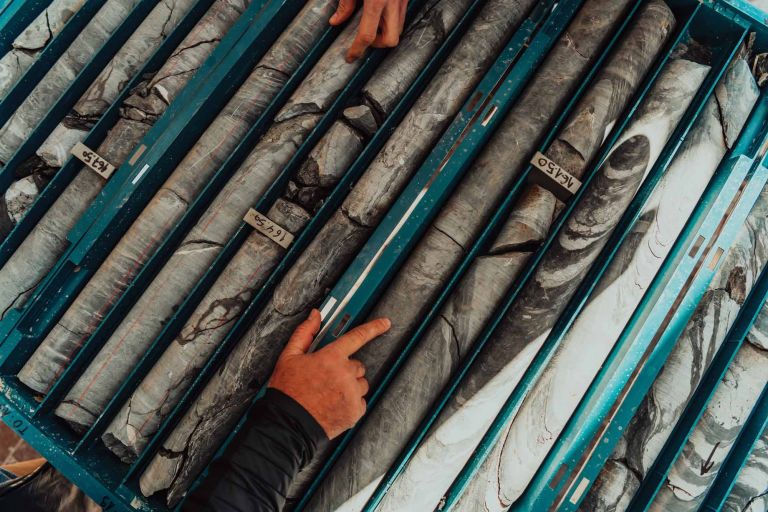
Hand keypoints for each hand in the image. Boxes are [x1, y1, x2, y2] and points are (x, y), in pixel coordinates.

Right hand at [268, 309, 390, 438]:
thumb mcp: (289, 357)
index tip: (384, 324)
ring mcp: (352, 393)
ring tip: (330, 393)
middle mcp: (345, 374)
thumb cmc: (288, 392)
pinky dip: (351, 403)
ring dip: (350, 386)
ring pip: (361, 383)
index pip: (357, 337)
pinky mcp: (355, 411)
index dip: (373, 328)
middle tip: (328, 378)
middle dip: (346, 370)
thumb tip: (315, 317)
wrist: (288, 423)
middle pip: (357, 365)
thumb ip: (305, 333)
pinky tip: (335, 404)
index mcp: (331, 357)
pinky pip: (361, 402)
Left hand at [330, 0, 407, 62]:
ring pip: (399, 30)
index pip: (367, 35)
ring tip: (374, 24)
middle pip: (390, 40)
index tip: (351, 56)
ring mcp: (402, 0)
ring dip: (386, 33)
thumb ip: (345, 4)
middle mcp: (392, 2)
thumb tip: (336, 21)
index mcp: (376, 1)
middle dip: (378, 45)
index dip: (357, 49)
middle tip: (367, 39)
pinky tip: (381, 14)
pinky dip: (392, 22)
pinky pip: (402, 17)